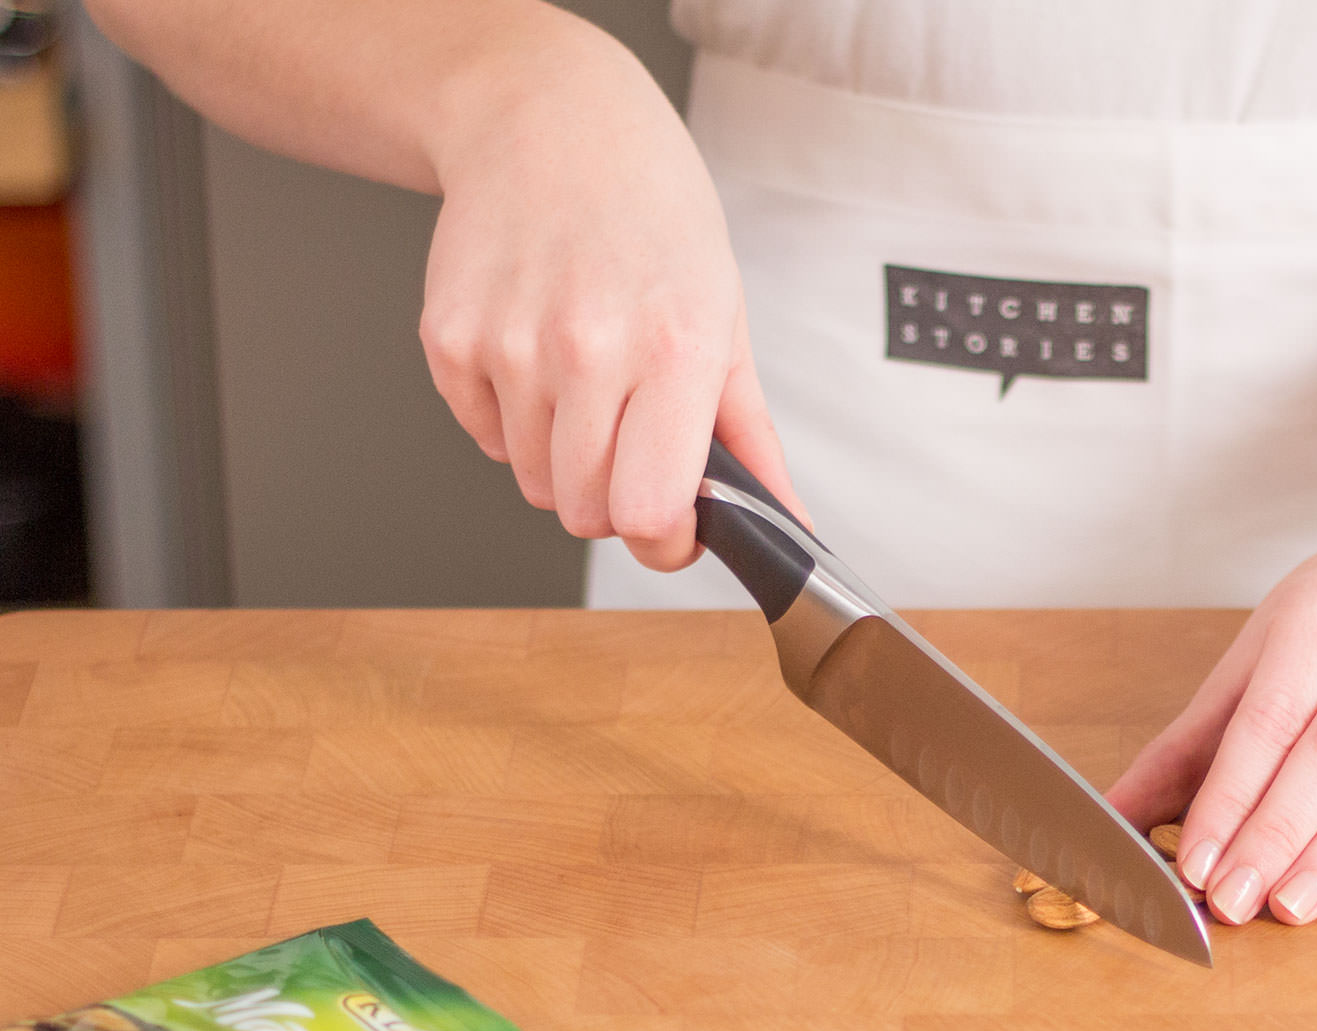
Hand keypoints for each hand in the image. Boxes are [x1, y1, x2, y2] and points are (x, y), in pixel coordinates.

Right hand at [417, 30, 801, 570]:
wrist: (549, 120)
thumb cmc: (650, 213)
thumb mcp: (725, 317)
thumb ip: (752, 436)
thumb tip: (787, 525)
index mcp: (672, 350)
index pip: (648, 513)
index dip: (663, 542)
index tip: (672, 528)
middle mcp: (586, 350)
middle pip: (586, 513)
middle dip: (615, 500)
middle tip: (630, 441)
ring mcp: (508, 345)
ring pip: (533, 483)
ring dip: (562, 459)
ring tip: (585, 381)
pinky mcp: (448, 339)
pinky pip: (485, 439)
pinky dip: (512, 421)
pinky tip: (536, 354)